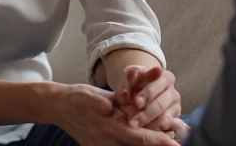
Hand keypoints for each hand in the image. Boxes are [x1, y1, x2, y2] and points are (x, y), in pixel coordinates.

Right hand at [54, 84, 179, 145]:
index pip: (140, 138)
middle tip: (177, 145)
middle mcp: (108, 141)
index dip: (159, 141)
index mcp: (109, 127)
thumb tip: (108, 107)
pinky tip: (148, 142)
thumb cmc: (78, 97)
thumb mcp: (88, 95)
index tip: (175, 144)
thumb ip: (100, 102)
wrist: (58, 107)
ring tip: (168, 142)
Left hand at [113, 66, 181, 130]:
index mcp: (165, 77)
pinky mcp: (175, 120)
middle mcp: (173, 92)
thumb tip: (129, 82)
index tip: (136, 103)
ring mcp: (175, 107)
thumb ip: (128, 79)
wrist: (140, 93)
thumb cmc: (135, 83)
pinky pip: (166, 128)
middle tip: (133, 122)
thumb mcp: (130, 77)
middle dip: (146, 114)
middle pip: (160, 105)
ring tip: (136, 128)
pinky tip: (146, 131)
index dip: (146, 95)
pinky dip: (156, 130)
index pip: (156, 86)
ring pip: (164, 118)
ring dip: (149, 124)